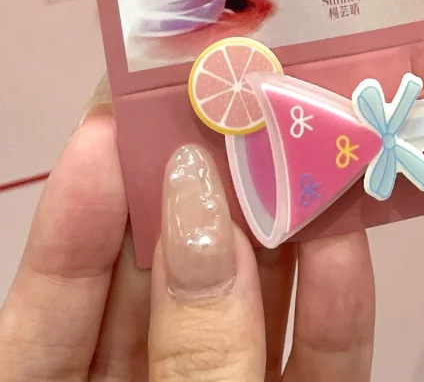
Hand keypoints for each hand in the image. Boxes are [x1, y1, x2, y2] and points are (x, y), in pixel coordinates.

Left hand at [0, 100, 374, 380]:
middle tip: (230, 97)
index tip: (111, 121)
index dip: (78, 218)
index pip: (50, 311)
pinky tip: (346, 241)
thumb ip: (192, 351)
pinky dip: (333, 307)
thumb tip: (203, 205)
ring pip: (246, 315)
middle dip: (196, 196)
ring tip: (302, 140)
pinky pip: (315, 369)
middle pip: (159, 293)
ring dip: (280, 233)